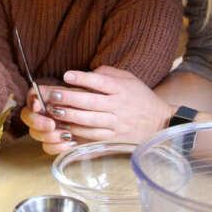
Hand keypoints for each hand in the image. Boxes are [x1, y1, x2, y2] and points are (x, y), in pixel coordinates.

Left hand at [21, 66, 173, 153]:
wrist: (159, 122)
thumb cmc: (139, 97)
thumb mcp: (129, 79)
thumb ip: (109, 74)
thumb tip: (89, 71)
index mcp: (121, 89)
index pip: (101, 82)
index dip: (83, 78)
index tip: (66, 75)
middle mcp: (119, 106)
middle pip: (91, 102)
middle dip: (70, 99)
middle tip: (52, 96)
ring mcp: (117, 124)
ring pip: (90, 122)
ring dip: (71, 117)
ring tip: (54, 113)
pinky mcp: (115, 139)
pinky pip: (94, 137)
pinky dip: (79, 135)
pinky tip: (66, 131)